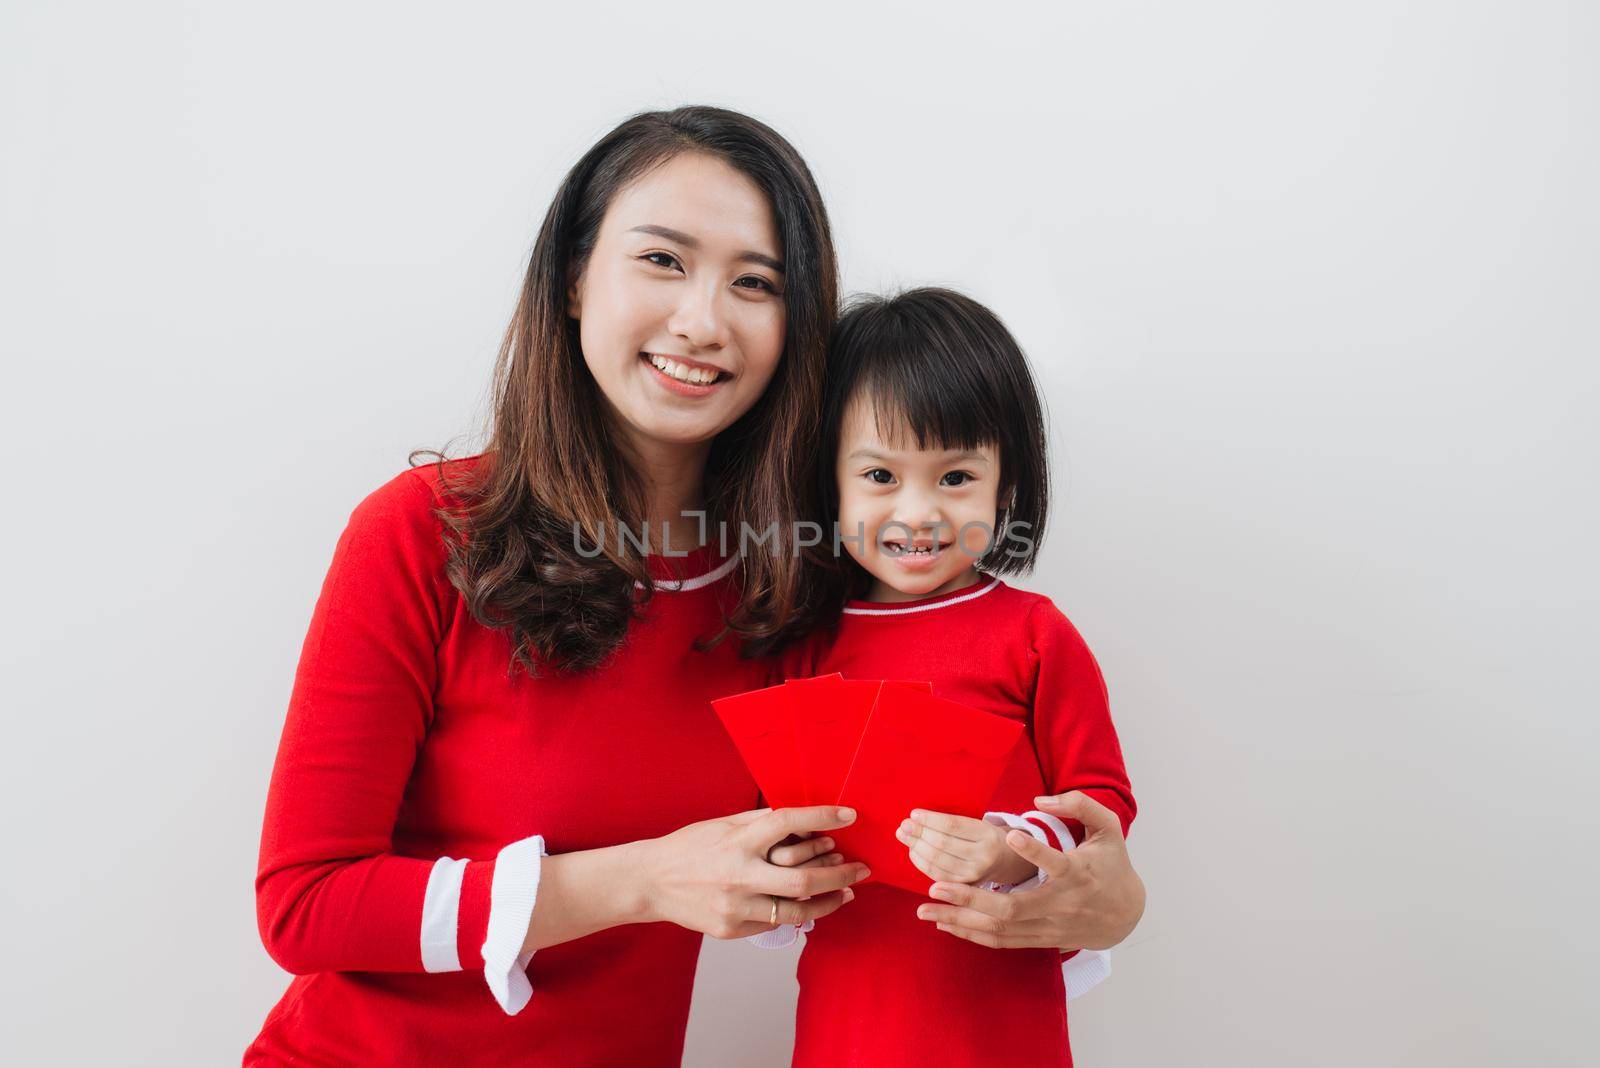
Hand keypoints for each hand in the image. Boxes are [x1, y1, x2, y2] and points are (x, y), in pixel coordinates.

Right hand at [640, 806, 869, 938]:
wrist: (651, 881)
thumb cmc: (690, 846)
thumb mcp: (723, 824)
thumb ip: (760, 824)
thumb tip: (800, 821)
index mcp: (738, 841)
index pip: (788, 823)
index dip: (822, 818)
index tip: (849, 816)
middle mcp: (739, 875)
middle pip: (803, 880)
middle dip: (840, 874)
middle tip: (862, 868)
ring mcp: (736, 907)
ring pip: (796, 911)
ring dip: (828, 902)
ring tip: (845, 892)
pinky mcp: (732, 929)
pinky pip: (773, 923)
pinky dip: (796, 913)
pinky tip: (810, 905)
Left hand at [895, 810, 1035, 885]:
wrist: (1010, 862)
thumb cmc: (988, 837)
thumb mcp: (981, 825)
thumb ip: (956, 824)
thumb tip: (919, 818)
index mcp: (988, 834)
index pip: (953, 825)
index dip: (930, 820)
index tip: (913, 814)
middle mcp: (984, 856)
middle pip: (943, 844)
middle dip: (918, 834)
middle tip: (904, 826)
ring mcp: (975, 874)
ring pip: (938, 861)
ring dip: (916, 847)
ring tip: (904, 836)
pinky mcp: (967, 887)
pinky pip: (938, 875)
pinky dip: (922, 863)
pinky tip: (913, 852)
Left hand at [915, 791, 1144, 949]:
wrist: (1125, 914)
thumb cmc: (1111, 865)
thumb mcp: (1108, 828)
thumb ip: (1079, 805)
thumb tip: (1041, 799)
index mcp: (1078, 873)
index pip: (1057, 864)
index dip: (1035, 852)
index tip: (1011, 835)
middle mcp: (1060, 904)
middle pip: (1013, 908)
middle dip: (971, 898)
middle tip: (935, 886)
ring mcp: (1048, 926)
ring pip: (1000, 930)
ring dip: (960, 920)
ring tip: (925, 909)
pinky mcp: (1040, 939)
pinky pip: (1001, 941)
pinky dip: (971, 934)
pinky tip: (945, 924)